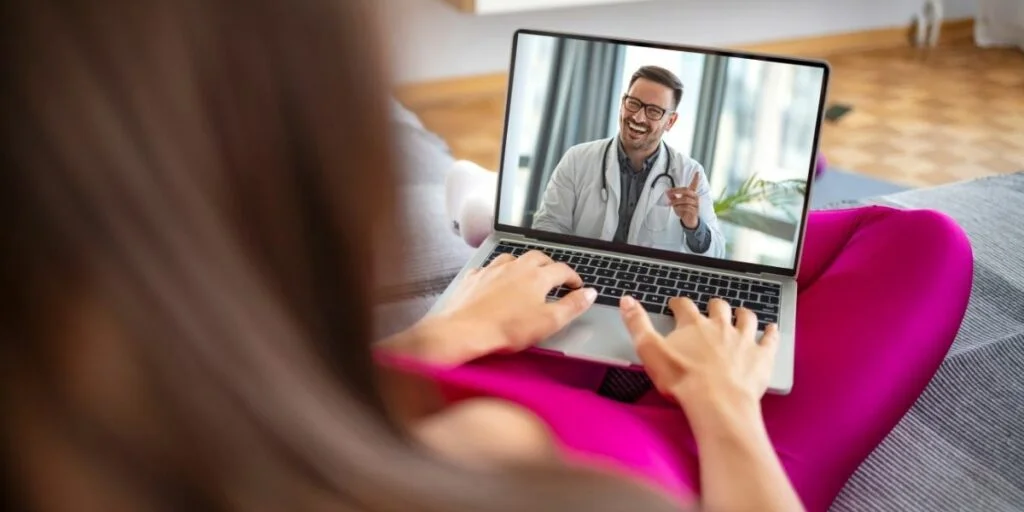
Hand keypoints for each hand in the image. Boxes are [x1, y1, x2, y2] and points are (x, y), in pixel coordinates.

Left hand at [389, 251, 597, 365]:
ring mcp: (492, 269)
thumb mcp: (548, 322)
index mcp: (537, 276)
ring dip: (523, 264)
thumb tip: (590, 294)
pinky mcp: (475, 277)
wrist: (465, 330)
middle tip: (555, 276)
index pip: (562, 269)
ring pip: (513, 258)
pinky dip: (498, 272)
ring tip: (527, 274)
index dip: (573, 277)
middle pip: (538, 257)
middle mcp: (516, 266)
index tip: (577, 285)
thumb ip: (572, 306)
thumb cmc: (506, 328)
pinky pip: (489, 268)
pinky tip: (496, 280)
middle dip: (550, 265)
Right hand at [618, 294, 778, 412]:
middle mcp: (720, 325)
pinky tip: (772, 328)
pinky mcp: (761, 355)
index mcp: (693, 324)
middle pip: (718, 308)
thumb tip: (626, 300)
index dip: (679, 304)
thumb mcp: (649, 351)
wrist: (717, 403)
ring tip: (741, 313)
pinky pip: (769, 338)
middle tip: (711, 309)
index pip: (684, 306)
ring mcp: (743, 339)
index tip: (676, 305)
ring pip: (746, 318)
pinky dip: (771, 332)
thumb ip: (637, 324)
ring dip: (743, 314)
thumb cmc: (682, 380)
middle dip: (713, 306)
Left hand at [666, 173, 701, 229]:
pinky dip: (679, 207)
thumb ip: (673, 197)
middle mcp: (695, 198)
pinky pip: (686, 207)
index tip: (697, 172)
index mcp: (691, 194)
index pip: (694, 185)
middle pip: (687, 191)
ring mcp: (696, 204)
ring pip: (685, 199)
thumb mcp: (676, 203)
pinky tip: (676, 209)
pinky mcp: (695, 211)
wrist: (689, 221)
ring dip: (676, 201)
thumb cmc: (684, 210)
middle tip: (669, 192)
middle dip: (676, 191)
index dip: (696, 179)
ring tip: (671, 204)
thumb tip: (667, 192)